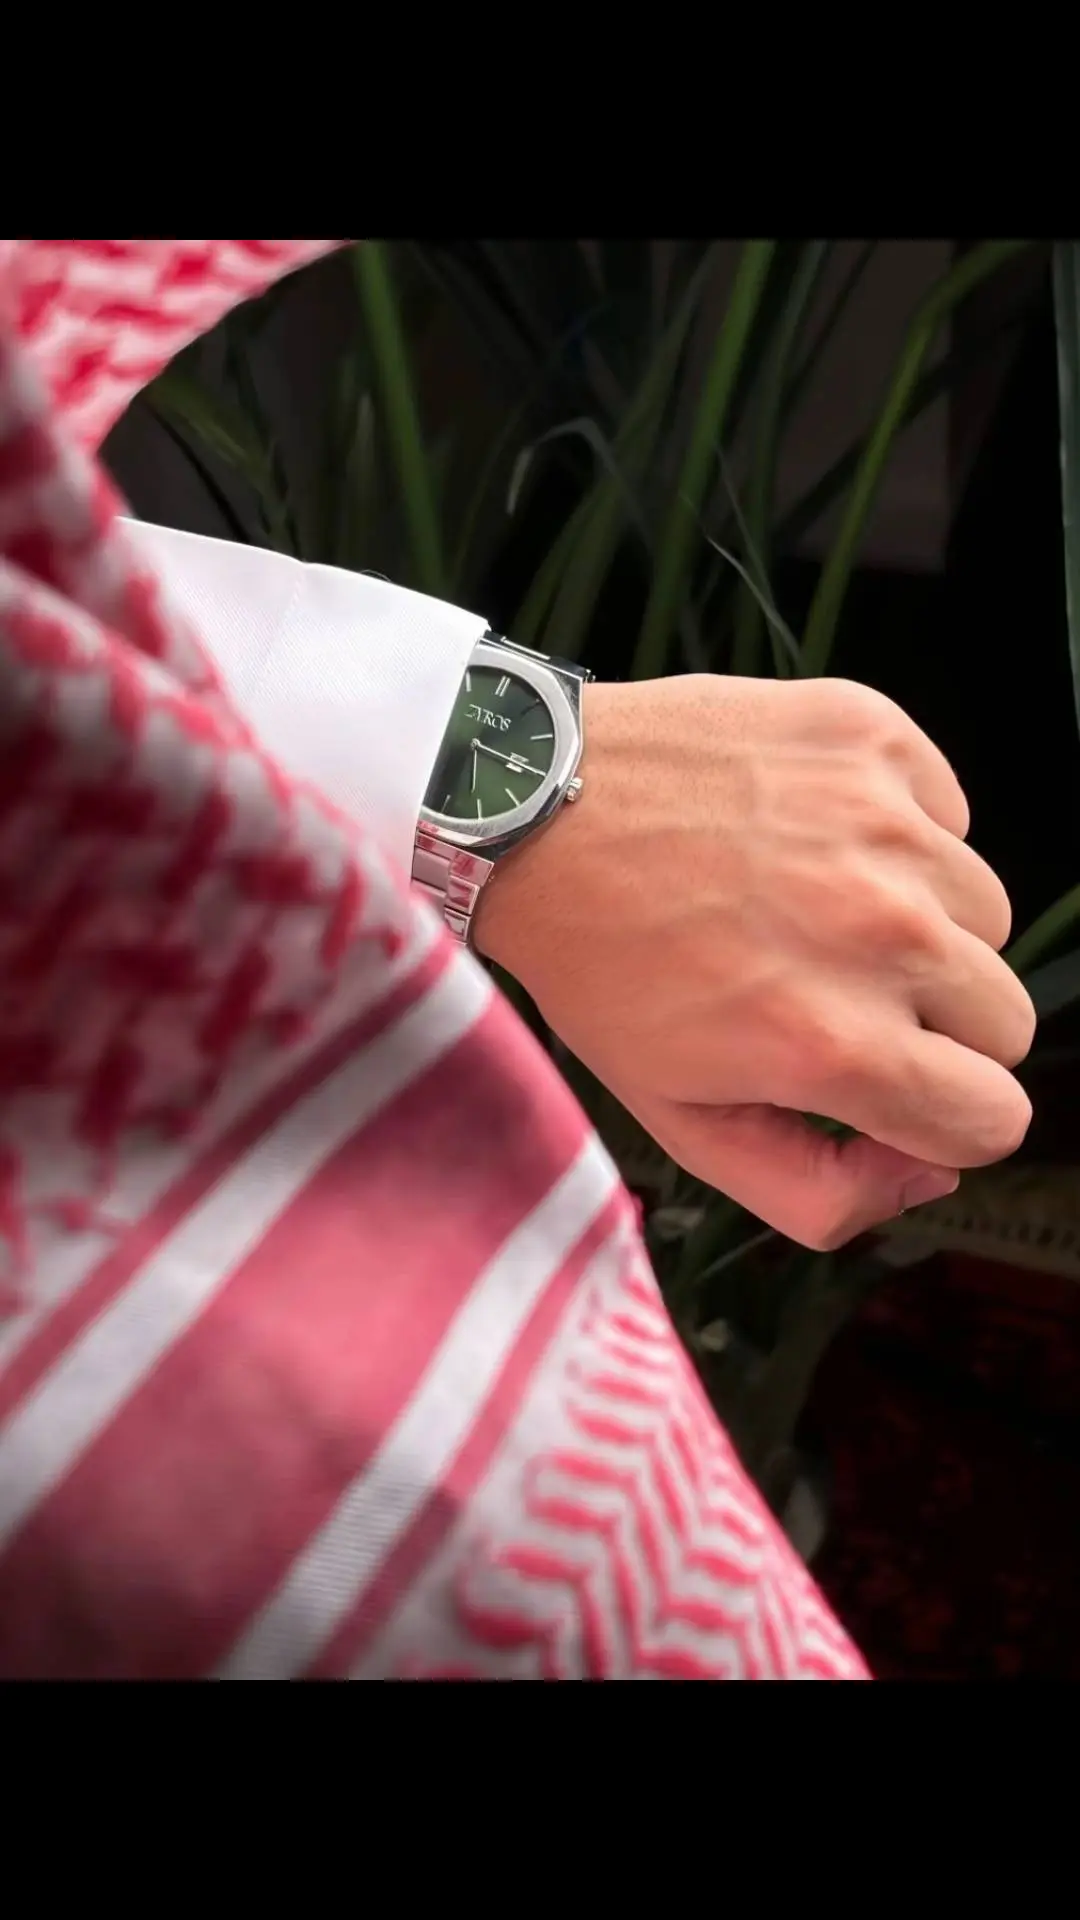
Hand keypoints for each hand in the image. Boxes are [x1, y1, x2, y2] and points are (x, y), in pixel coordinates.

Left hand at [475, 673, 1034, 1249]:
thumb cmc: (596, 962)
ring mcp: (884, 825)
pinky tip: (809, 839)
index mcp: (832, 1043)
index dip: (942, 1118)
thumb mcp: (676, 1120)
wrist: (532, 808)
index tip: (889, 1090)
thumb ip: (817, 1191)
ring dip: (920, 926)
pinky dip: (899, 835)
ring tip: (812, 909)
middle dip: (936, 1028)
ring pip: (985, 916)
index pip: (994, 1117)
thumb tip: (928, 1172)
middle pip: (1006, 1022)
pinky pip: (949, 817)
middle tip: (835, 993)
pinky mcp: (874, 739)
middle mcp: (879, 933)